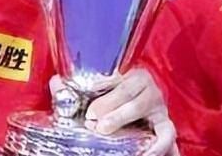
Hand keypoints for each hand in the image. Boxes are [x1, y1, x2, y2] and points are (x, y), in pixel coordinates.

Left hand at [52, 70, 177, 155]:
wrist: (144, 111)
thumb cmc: (115, 101)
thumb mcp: (97, 94)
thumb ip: (75, 90)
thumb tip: (56, 82)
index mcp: (130, 73)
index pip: (114, 75)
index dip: (97, 86)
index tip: (83, 98)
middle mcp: (146, 86)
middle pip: (127, 91)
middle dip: (107, 105)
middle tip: (90, 119)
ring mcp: (158, 106)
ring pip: (143, 107)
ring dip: (122, 117)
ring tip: (104, 130)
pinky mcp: (166, 125)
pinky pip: (166, 133)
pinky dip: (157, 144)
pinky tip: (143, 152)